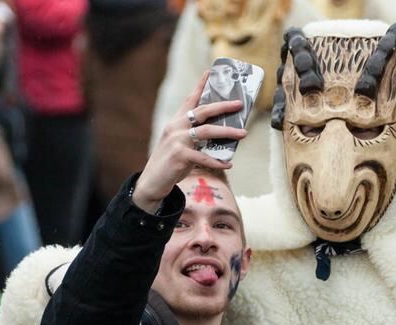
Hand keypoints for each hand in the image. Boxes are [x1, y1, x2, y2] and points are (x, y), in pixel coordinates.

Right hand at [132, 71, 246, 213]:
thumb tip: (220, 135)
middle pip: (202, 111)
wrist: (152, 181)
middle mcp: (175, 127)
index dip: (201, 85)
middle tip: (239, 104)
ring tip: (243, 134)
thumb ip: (194, 136)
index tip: (211, 71)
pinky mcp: (180, 156)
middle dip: (223, 106)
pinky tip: (229, 164)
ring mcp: (177, 141)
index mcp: (176, 122)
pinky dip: (217, 162)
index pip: (190, 99)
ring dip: (227, 132)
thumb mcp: (180, 144)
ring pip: (207, 132)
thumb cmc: (170, 163)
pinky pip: (204, 157)